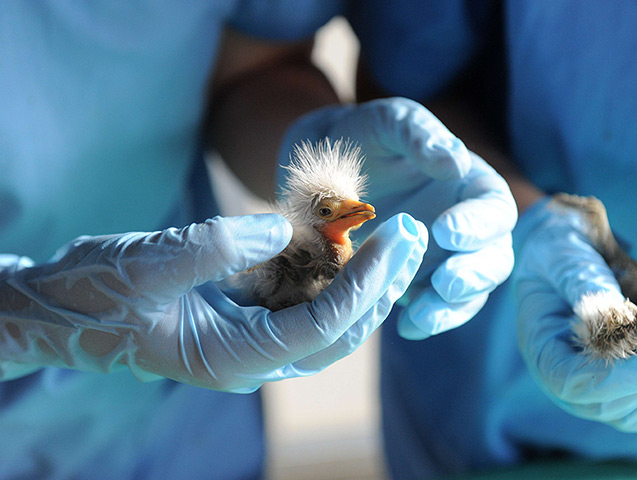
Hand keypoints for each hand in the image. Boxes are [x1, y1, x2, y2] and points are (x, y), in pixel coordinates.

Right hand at [0, 213, 426, 391]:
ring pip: (329, 318)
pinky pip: (303, 301)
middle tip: (415, 236)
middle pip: (339, 330)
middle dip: (381, 285)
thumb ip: (216, 246)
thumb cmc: (98, 292)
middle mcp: (254, 359)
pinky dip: (330, 274)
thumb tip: (284, 227)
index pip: (321, 326)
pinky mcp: (249, 320)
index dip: (364, 284)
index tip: (397, 241)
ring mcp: (254, 342)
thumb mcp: (148, 264)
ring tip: (399, 238)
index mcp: (235, 358)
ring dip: (365, 281)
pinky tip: (350, 243)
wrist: (66, 310)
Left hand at [280, 97, 515, 338]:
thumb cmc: (366, 136)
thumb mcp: (389, 122)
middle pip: (493, 258)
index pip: (494, 209)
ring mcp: (445, 260)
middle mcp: (468, 228)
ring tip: (419, 316)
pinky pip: (433, 307)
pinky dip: (426, 321)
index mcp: (473, 186)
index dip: (478, 224)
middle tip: (445, 283)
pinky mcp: (418, 284)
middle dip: (474, 275)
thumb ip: (419, 135)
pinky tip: (405, 326)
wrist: (326, 168)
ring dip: (450, 308)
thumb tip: (457, 163)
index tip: (445, 231)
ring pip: (467, 293)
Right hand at [514, 199, 636, 431]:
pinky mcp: (620, 382)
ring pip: (633, 414)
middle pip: (606, 407)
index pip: (570, 384)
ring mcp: (592, 384)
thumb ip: (583, 284)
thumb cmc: (558, 250)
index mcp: (541, 347)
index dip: (612, 383)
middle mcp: (564, 375)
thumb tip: (615, 316)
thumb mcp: (564, 258)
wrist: (566, 250)